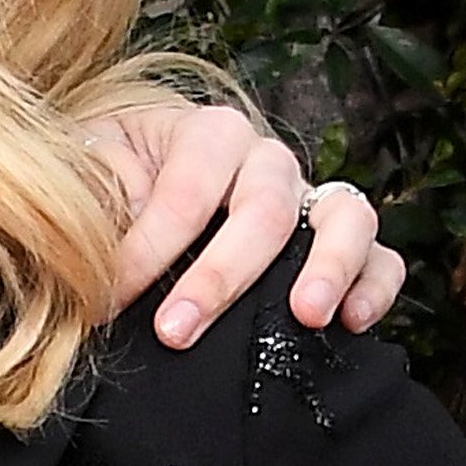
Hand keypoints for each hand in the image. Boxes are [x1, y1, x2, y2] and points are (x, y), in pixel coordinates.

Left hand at [93, 100, 401, 348]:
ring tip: (305, 315)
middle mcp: (266, 161)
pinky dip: (375, 286)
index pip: (187, 188)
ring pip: (344, 216)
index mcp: (205, 134)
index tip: (107, 300)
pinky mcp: (336, 243)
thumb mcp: (84, 174)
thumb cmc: (105, 186)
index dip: (148, 248)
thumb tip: (93, 240)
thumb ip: (90, 193)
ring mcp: (309, 199)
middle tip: (175, 331)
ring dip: (326, 266)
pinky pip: (381, 256)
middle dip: (218, 276)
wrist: (130, 198)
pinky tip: (351, 323)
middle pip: (263, 208)